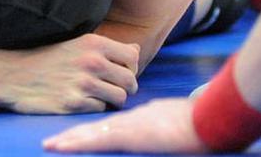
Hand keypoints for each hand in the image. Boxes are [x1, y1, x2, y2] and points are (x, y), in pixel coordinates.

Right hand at [0, 34, 139, 113]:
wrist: (13, 74)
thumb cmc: (47, 57)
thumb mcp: (77, 43)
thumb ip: (107, 48)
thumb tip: (136, 50)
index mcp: (93, 43)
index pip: (133, 56)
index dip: (130, 66)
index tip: (120, 71)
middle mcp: (91, 62)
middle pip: (131, 80)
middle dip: (126, 87)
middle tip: (114, 89)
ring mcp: (83, 84)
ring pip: (119, 98)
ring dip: (112, 100)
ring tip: (99, 96)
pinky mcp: (74, 104)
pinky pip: (100, 109)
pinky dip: (95, 107)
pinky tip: (82, 101)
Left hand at [43, 97, 209, 153]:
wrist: (210, 115)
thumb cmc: (198, 121)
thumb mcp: (172, 121)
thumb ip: (158, 123)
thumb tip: (155, 128)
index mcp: (139, 121)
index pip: (108, 126)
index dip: (87, 132)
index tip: (69, 137)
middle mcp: (130, 123)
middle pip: (95, 130)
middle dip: (72, 137)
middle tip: (50, 143)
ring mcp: (131, 128)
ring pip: (94, 134)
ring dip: (72, 141)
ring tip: (51, 145)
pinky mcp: (133, 134)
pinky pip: (103, 139)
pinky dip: (83, 142)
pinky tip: (67, 145)